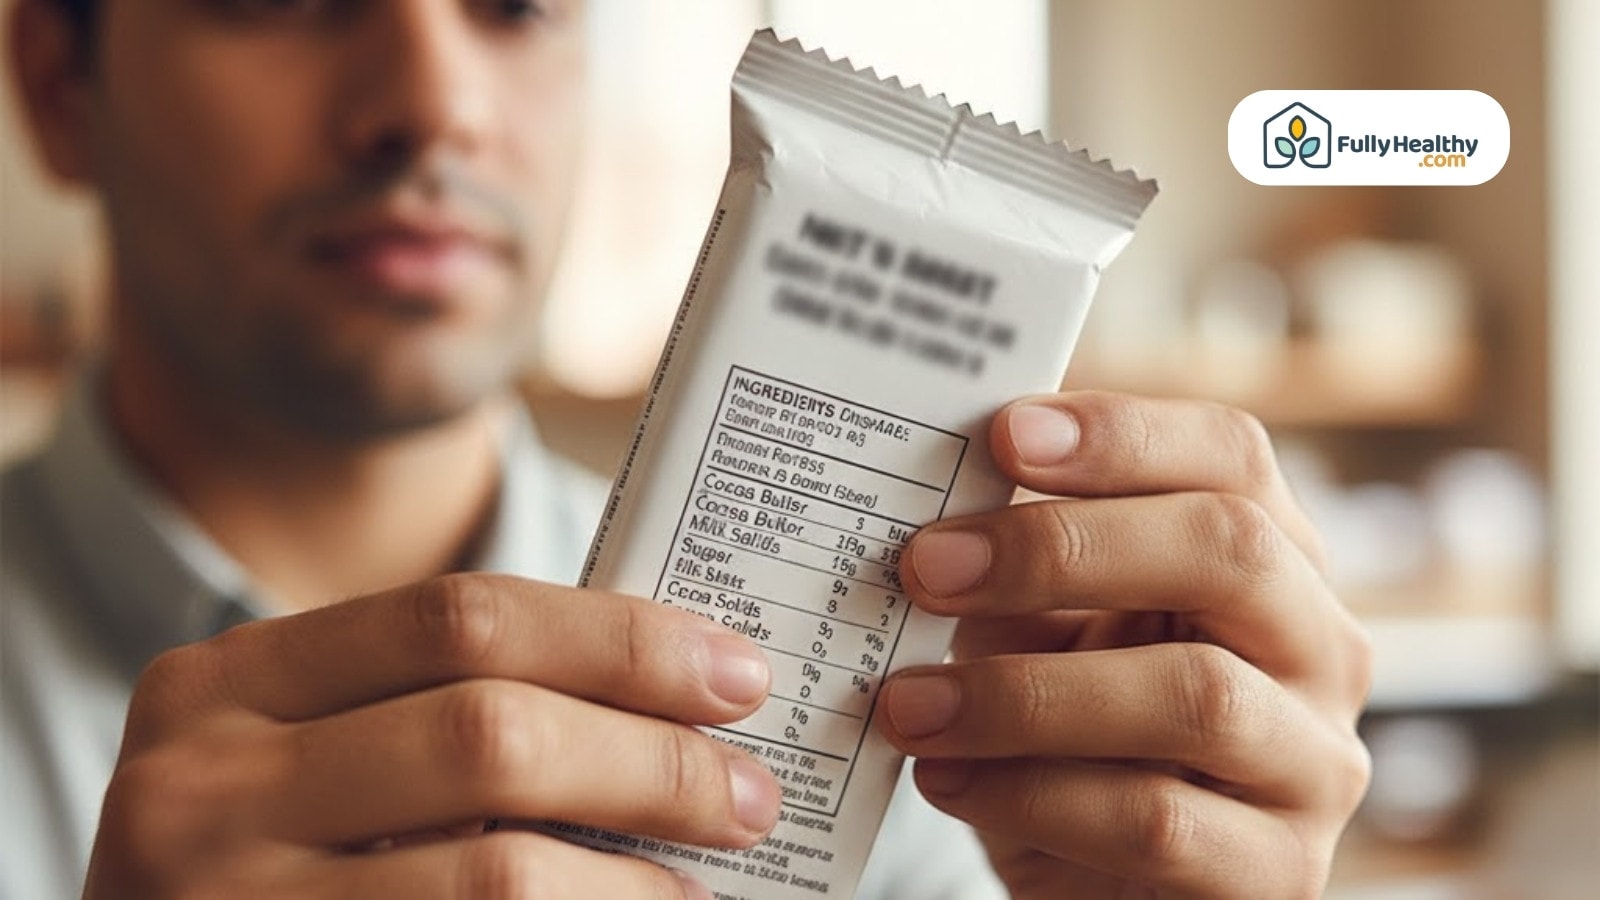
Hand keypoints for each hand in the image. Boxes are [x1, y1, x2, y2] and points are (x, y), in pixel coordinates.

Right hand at [83, 575, 780, 898]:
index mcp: (232, 681)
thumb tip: (663, 706)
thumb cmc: (270, 860)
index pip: (462, 617)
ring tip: (704, 885)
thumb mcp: (313, 757)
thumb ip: (437, 714)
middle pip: (490, 732)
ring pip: (496, 872)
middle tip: (748, 792)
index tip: (732, 672)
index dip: (618, 640)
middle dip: (650, 762)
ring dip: (633, 880)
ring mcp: (225, 899)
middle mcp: (204, 782)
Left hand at [876, 392, 1371, 898]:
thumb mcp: (1042, 632)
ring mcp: (1312, 764)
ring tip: (911, 705)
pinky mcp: (1276, 875)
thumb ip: (1010, 573)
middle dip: (1061, 549)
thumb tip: (928, 521)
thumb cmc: (1073, 735)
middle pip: (1230, 550)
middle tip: (927, 568)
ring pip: (1196, 695)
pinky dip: (1033, 797)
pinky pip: (1158, 821)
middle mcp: (1316, 648)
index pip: (1231, 457)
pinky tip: (950, 781)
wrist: (1099, 881)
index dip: (1124, 435)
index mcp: (1268, 558)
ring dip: (1025, 695)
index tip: (1004, 434)